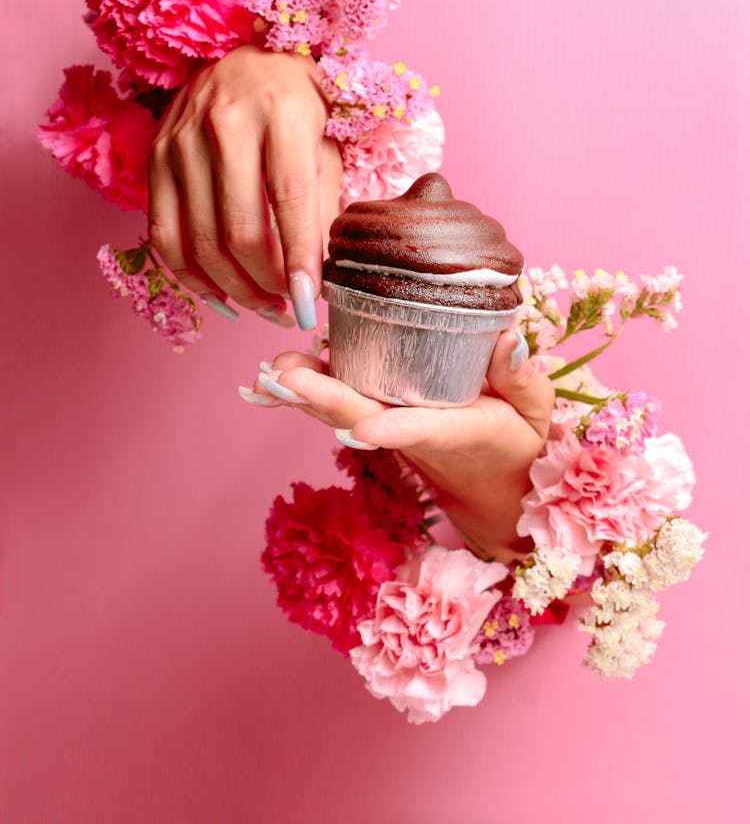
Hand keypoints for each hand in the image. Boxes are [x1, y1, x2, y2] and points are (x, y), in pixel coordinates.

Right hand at [148, 45, 342, 325]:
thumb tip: (318, 274)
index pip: (291, 201)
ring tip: (263, 308)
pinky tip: (219, 296)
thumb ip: (325, 203)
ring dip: (234, 290)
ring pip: (200, 241)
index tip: (310, 305)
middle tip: (288, 309)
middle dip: (267, 285)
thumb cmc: (298, 102)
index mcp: (281, 111)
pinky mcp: (155, 158)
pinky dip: (190, 277)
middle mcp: (225, 123)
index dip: (300, 260)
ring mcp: (181, 141)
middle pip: (239, 230)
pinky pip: (163, 235)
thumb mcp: (327, 141)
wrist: (244, 55)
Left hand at [243, 330, 554, 562]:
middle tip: (285, 377)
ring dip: (306, 396)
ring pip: (344, 412)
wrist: (497, 488)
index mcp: (460, 431)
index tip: (365, 427)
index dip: (394, 428)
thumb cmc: (520, 442)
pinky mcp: (381, 421)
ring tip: (270, 373)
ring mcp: (393, 430)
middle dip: (324, 399)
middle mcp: (417, 434)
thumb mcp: (537, 410)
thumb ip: (522, 377)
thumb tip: (508, 338)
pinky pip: (342, 406)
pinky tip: (277, 376)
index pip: (425, 429)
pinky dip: (309, 392)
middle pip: (365, 417)